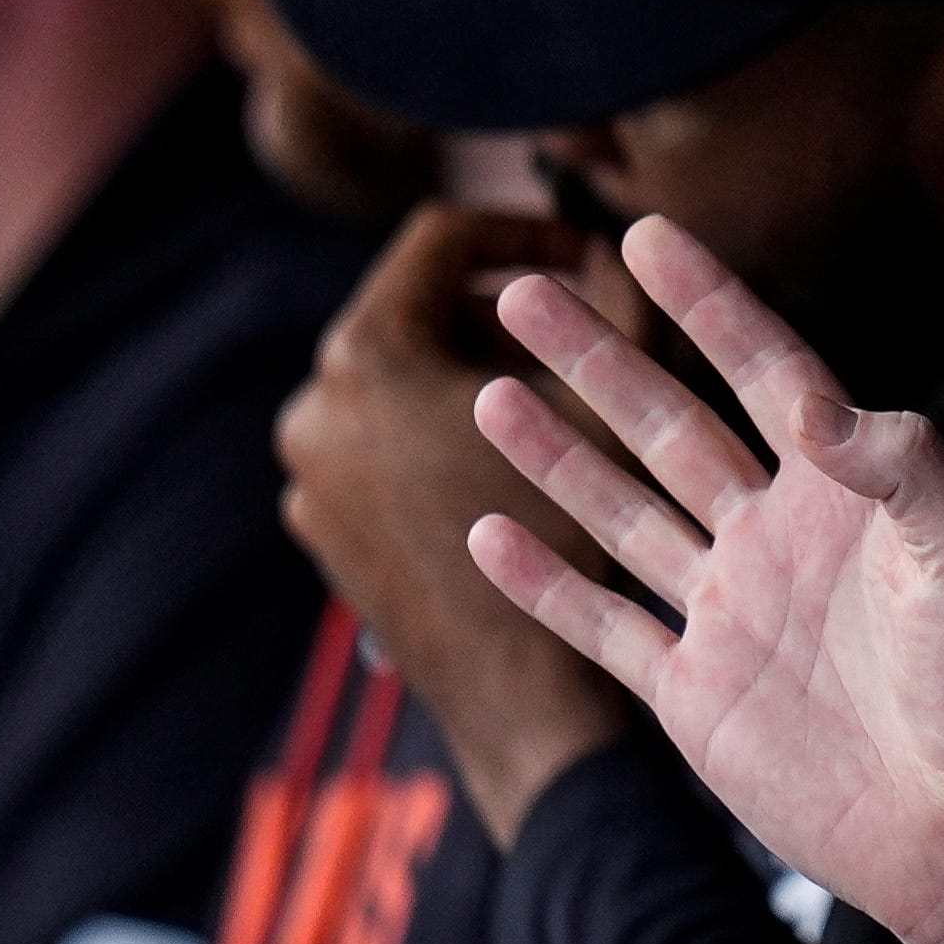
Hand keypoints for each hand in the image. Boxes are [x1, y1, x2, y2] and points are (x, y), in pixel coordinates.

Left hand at [276, 206, 638, 837]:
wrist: (536, 717)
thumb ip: (629, 309)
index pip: (443, 236)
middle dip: (511, 312)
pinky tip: (532, 477)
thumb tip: (630, 239)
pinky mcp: (331, 543)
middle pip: (416, 312)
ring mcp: (313, 483)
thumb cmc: (598, 556)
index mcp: (371, 356)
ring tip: (572, 411)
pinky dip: (453, 450)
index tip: (593, 255)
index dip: (531, 226)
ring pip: (401, 391)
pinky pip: (391, 463)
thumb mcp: (629, 411)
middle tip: (590, 331)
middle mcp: (316, 412)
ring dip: (484, 381)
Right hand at [463, 211, 943, 943]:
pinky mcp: (696, 697)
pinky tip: (489, 532)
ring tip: (490, 386)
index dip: (710, 302)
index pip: (767, 372)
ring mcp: (733, 615)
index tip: (645, 234)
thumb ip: (905, 466)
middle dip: (598, 359)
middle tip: (521, 289)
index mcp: (852, 494)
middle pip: (672, 426)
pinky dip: (545, 583)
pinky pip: (604, 626)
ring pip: (625, 512)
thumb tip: (816, 403)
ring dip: (558, 453)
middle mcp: (783, 540)